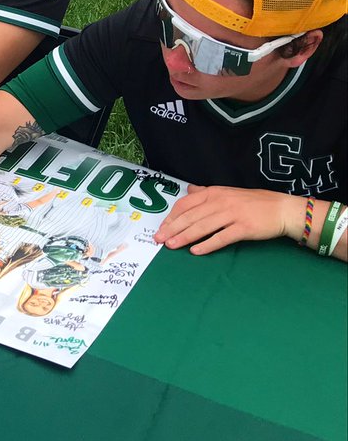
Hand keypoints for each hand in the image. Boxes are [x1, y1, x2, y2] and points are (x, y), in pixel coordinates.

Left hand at [154, 184, 296, 254]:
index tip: (161, 228)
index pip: (186, 204)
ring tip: (171, 245)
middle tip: (159, 239)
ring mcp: (232, 214)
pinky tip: (196, 251)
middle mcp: (220, 201)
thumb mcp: (227, 192)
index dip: (171, 217)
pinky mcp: (244, 228)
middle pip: (190, 216)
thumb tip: (189, 190)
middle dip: (172, 228)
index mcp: (213, 192)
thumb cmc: (253, 202)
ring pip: (202, 226)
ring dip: (184, 237)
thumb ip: (206, 193)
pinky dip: (207, 244)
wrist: (282, 208)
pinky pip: (222, 237)